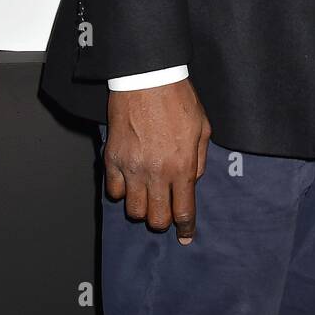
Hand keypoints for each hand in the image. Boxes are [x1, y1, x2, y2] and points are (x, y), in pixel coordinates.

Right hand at [104, 79, 211, 243]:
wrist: (148, 78)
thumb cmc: (178, 99)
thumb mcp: (202, 128)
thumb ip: (199, 160)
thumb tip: (193, 182)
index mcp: (182, 165)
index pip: (183, 210)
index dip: (185, 228)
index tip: (185, 236)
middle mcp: (156, 171)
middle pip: (156, 218)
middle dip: (163, 221)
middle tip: (165, 211)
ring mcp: (132, 167)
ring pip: (133, 210)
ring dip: (142, 207)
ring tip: (147, 195)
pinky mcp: (112, 158)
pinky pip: (114, 191)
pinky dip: (122, 191)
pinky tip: (130, 180)